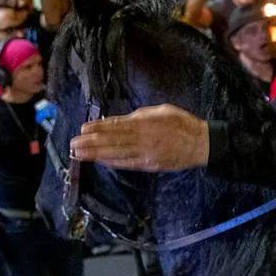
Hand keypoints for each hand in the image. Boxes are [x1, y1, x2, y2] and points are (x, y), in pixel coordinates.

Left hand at [71, 105, 209, 171]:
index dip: (98, 128)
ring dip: (96, 154)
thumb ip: (142, 115)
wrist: (202, 144)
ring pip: (116, 153)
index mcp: (146, 122)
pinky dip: (113, 162)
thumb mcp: (162, 111)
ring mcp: (146, 153)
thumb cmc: (183, 123)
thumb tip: (123, 120)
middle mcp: (143, 138)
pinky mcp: (150, 164)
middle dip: (91, 142)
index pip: (117, 125)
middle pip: (112, 140)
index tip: (83, 129)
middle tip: (73, 144)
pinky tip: (100, 161)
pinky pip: (128, 163)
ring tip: (79, 154)